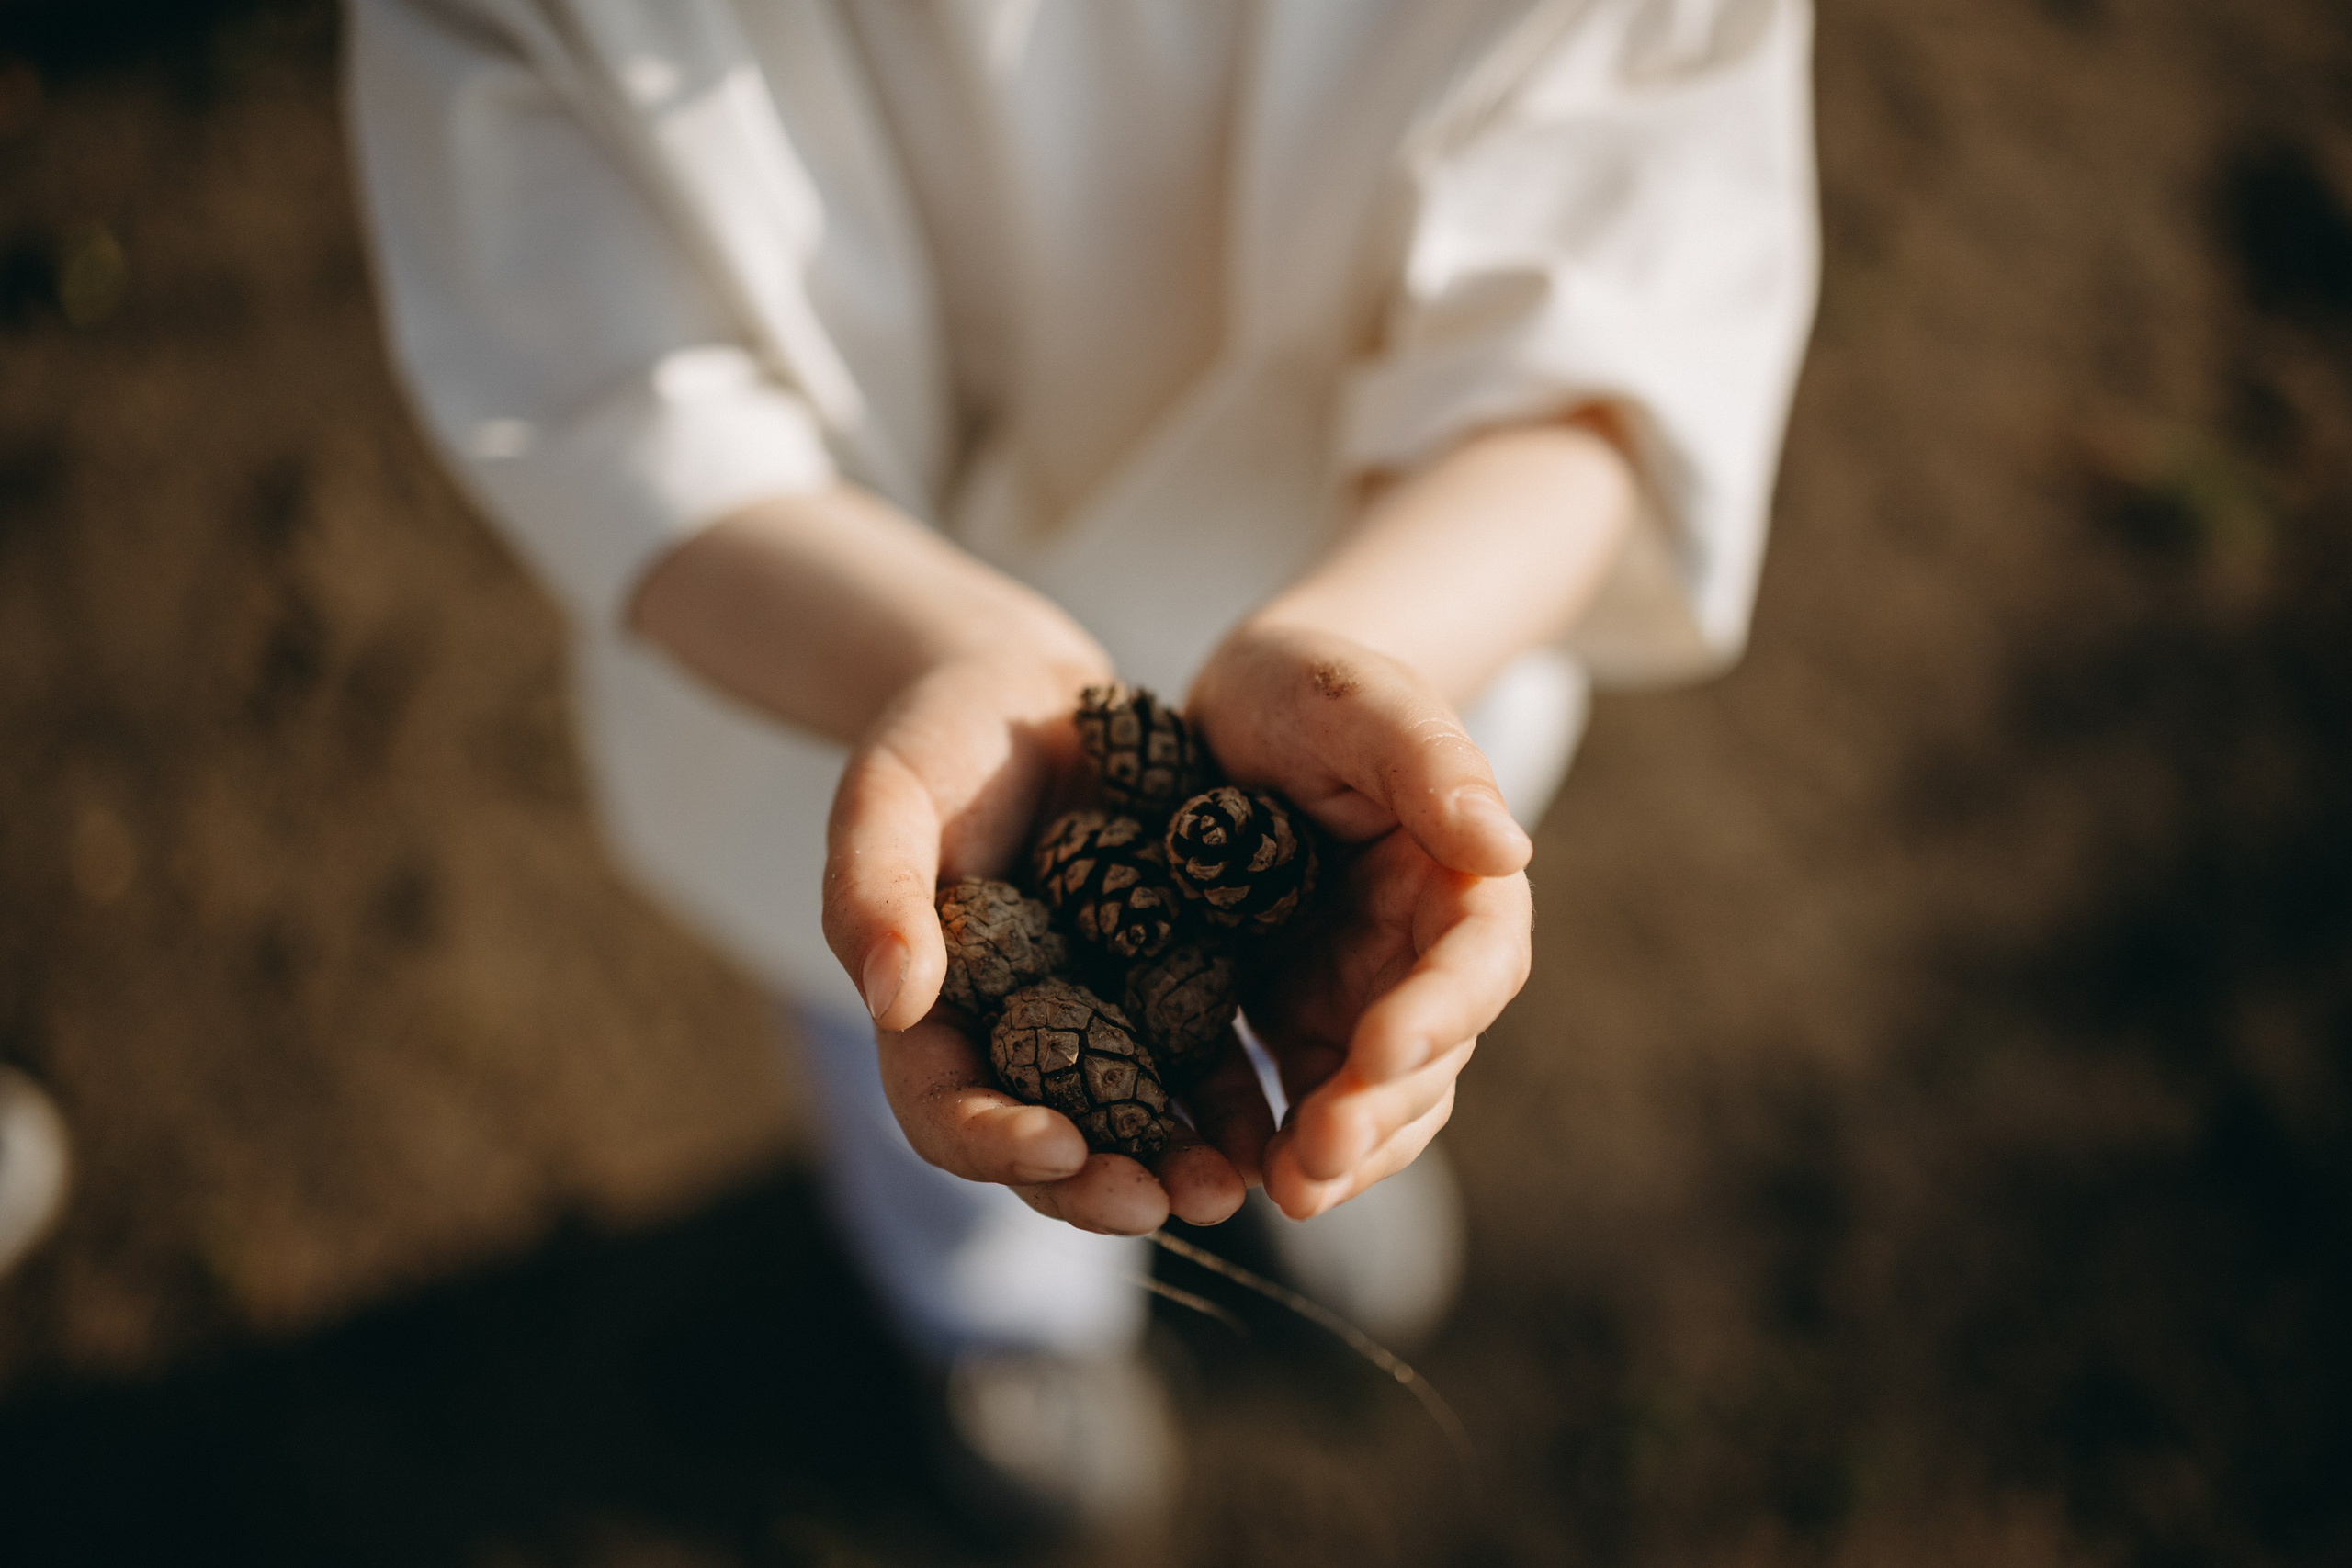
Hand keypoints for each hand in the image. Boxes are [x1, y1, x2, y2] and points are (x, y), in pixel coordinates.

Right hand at [822, 647, 1253, 1234]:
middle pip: (1046, 1143)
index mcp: (932, 1013)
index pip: (946, 1109)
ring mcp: (1096, 1014)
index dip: (995, 1142)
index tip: (1057, 1145)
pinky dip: (1234, 1101)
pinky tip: (1276, 1124)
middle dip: (1099, 1184)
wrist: (1027, 689)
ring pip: (1133, 1118)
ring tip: (1230, 1186)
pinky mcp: (1169, 981)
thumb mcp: (886, 798)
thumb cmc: (934, 738)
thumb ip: (874, 894)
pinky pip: (1203, 1059)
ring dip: (1177, 1162)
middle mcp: (1014, 1034)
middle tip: (1160, 1203)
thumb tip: (892, 1002)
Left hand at [1185, 622, 1535, 1218]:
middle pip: (1429, 1057)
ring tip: (1281, 1191)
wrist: (1230, 711)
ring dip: (1337, 1155)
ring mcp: (1357, 998)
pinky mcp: (1290, 1023)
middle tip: (1314, 1155)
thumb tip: (1509, 849)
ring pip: (1372, 1102)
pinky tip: (1229, 1175)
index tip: (1379, 1051)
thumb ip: (1429, 761)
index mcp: (1461, 879)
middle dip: (1377, 1112)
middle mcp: (1420, 954)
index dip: (1437, 1013)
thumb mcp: (1356, 697)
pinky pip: (1296, 1103)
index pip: (1475, 962)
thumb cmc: (1303, 684)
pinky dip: (1272, 1145)